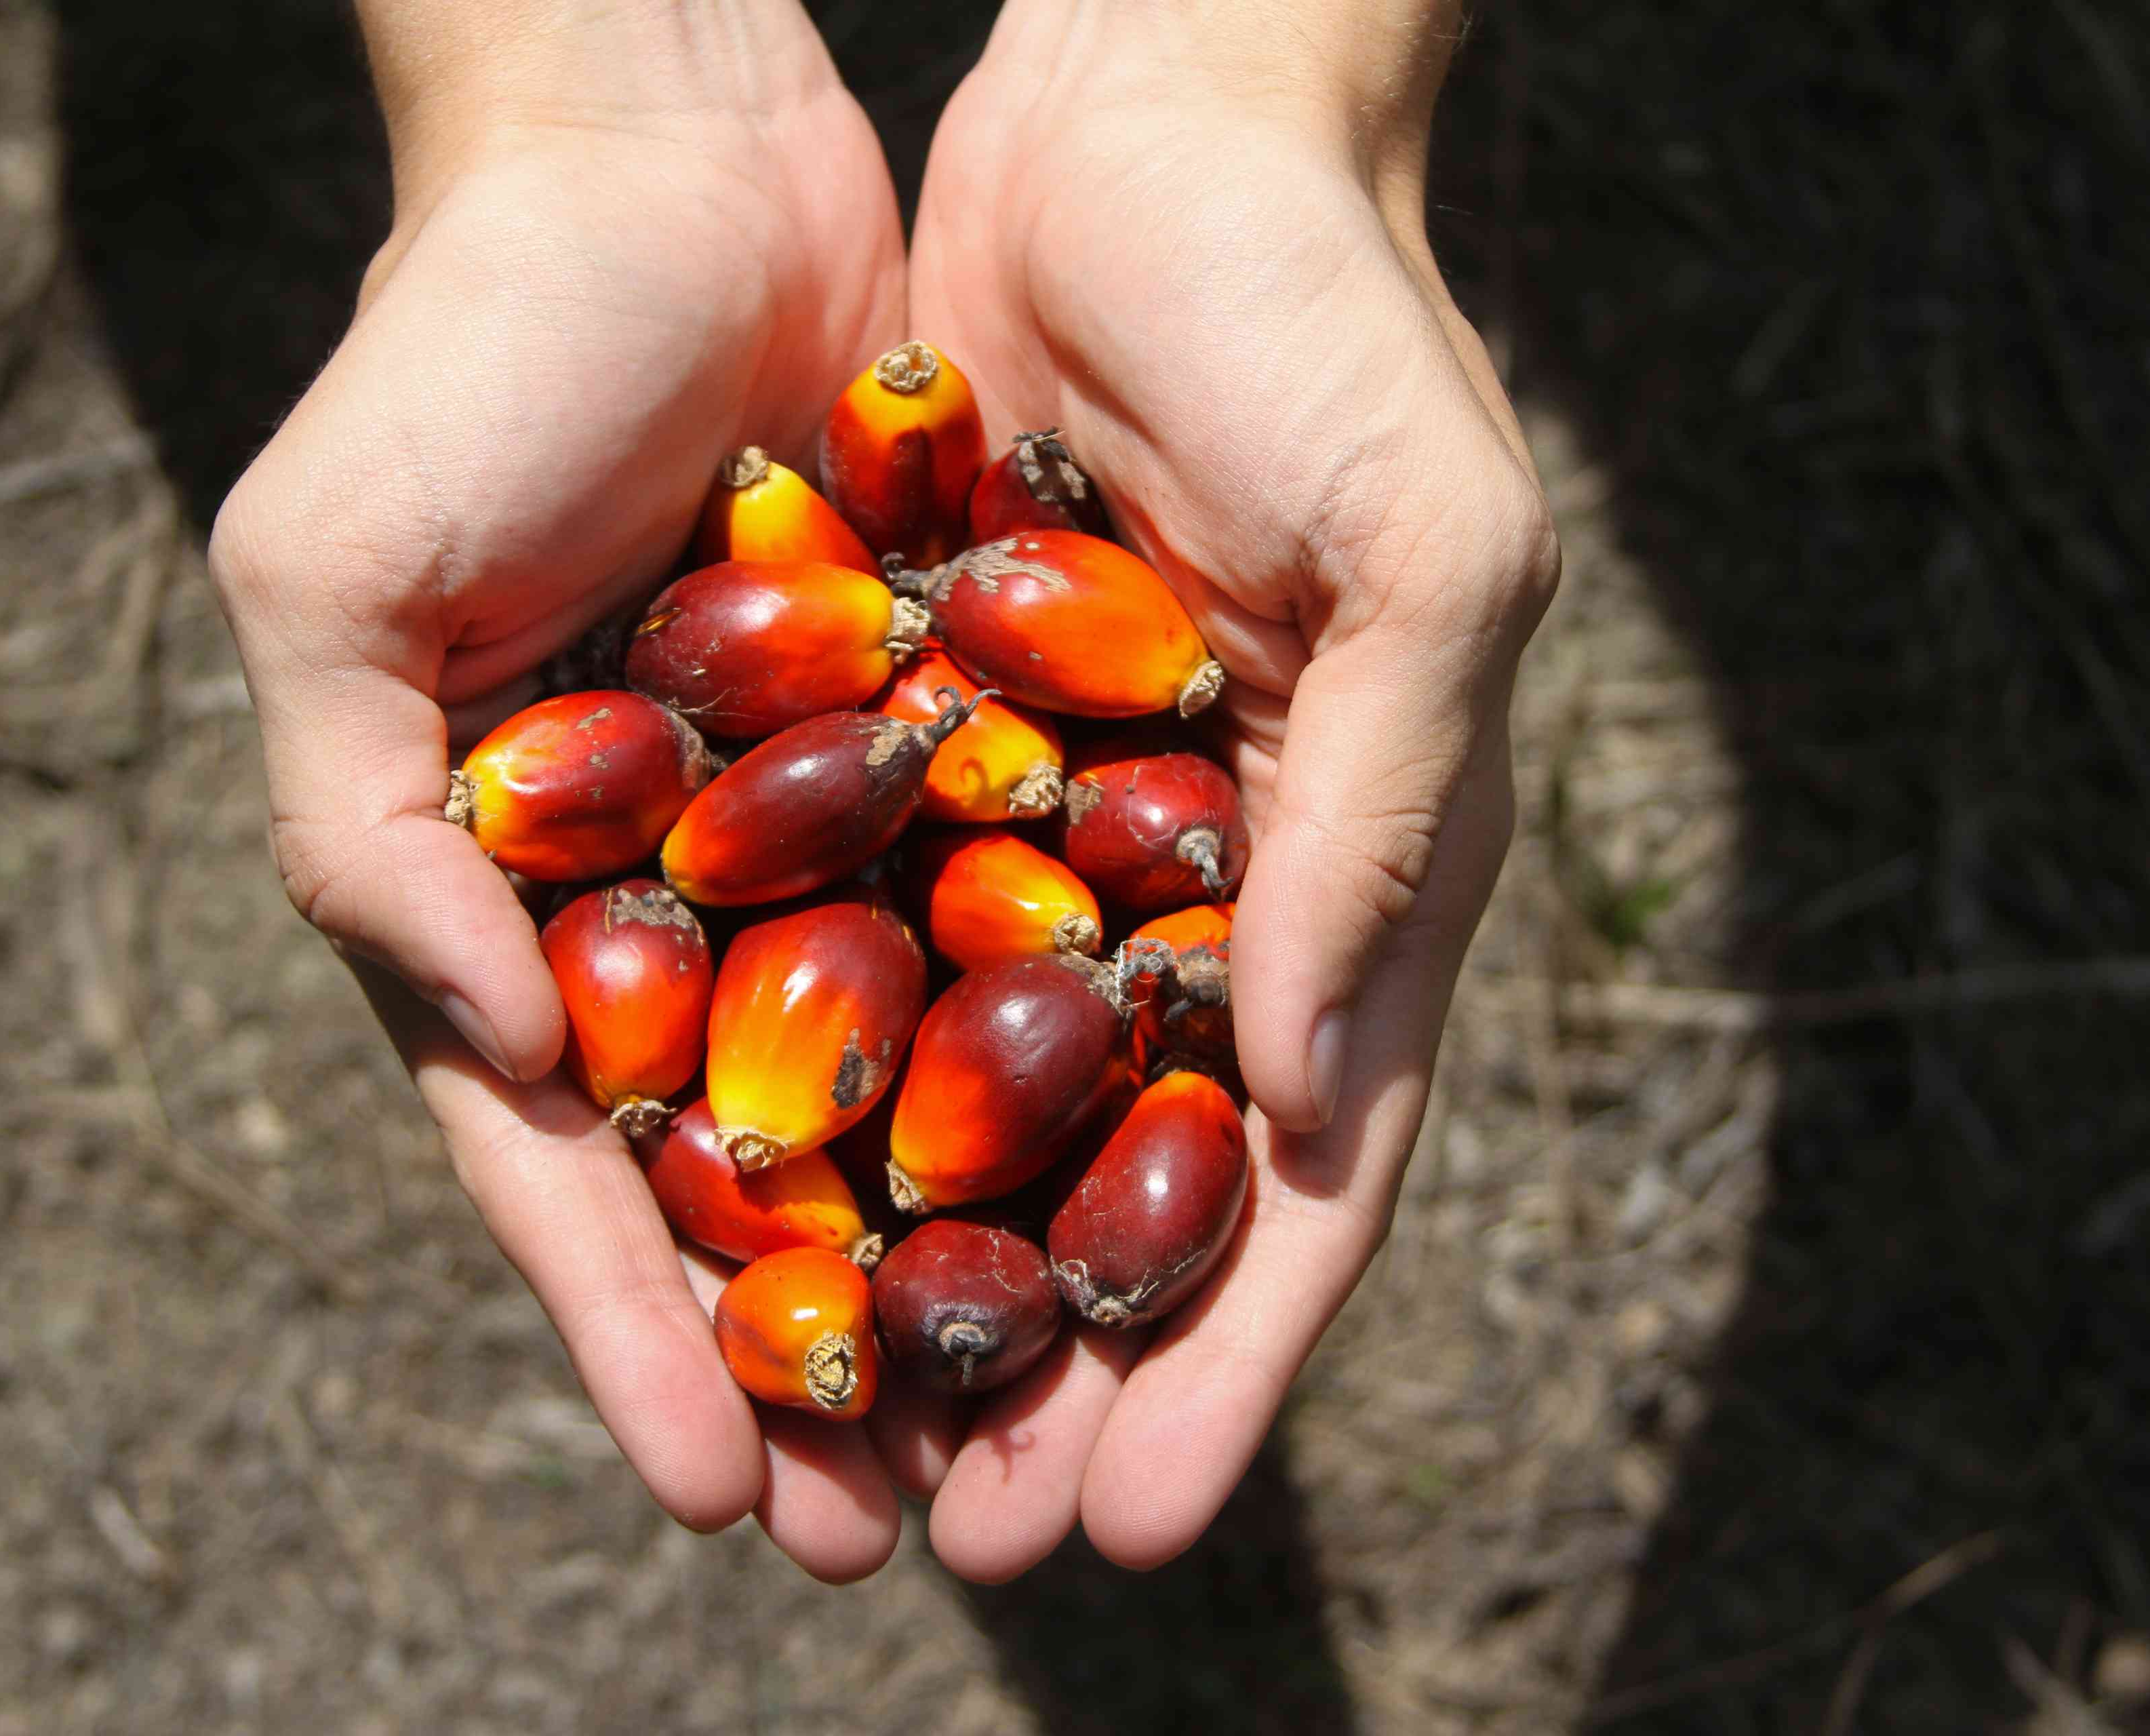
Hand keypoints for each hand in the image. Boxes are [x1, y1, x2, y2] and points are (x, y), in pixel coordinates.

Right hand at [209, 0, 909, 1579]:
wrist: (659, 150)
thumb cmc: (461, 358)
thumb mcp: (330, 586)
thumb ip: (362, 829)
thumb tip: (494, 1048)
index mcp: (514, 901)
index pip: (572, 1164)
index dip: (632, 1332)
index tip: (713, 1492)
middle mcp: (675, 894)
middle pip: (749, 1172)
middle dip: (809, 1355)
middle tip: (885, 1539)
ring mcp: (819, 826)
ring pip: (900, 1088)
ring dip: (950, 1258)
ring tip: (1018, 1431)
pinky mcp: (951, 734)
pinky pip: (1016, 918)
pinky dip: (1061, 1052)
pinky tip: (1125, 1181)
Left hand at [896, 0, 1557, 1576]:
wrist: (1149, 122)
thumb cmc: (1328, 319)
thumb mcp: (1427, 555)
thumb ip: (1384, 826)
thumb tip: (1313, 1109)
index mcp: (1350, 873)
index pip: (1299, 1179)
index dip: (1226, 1362)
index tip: (1128, 1525)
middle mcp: (1197, 886)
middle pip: (1116, 1187)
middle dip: (1045, 1370)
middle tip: (948, 1551)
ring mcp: (1049, 823)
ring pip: (969, 1102)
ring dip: (908, 1274)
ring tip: (819, 1440)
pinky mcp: (914, 743)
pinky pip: (851, 936)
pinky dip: (803, 1073)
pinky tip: (723, 1201)